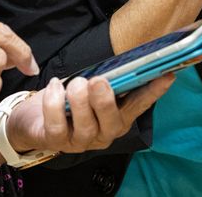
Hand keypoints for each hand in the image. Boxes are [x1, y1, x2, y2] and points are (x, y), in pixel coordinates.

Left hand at [5, 74, 173, 153]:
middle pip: (113, 121)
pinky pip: (57, 124)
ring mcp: (81, 141)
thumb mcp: (90, 88)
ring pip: (86, 125)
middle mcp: (104, 133)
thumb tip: (126, 60)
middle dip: (105, 100)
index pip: (140, 105)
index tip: (167, 75)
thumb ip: (108, 79)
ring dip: (79, 100)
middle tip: (98, 81)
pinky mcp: (56, 142)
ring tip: (75, 82)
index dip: (154, 92)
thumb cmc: (68, 100)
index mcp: (118, 118)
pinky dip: (54, 103)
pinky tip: (54, 86)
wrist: (33, 119)